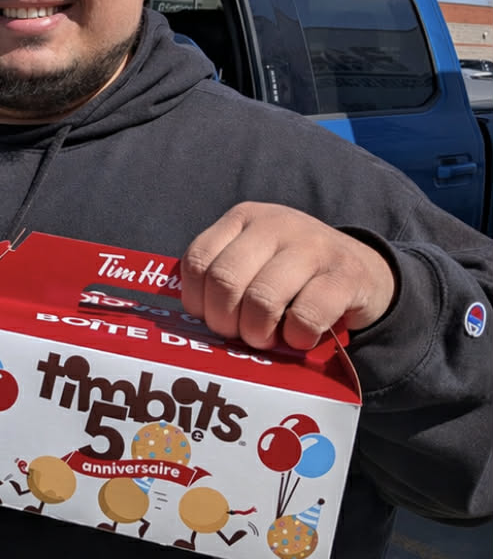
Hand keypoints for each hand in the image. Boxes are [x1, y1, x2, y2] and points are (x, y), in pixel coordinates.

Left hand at [181, 202, 396, 350]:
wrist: (364, 269)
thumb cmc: (293, 273)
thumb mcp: (255, 259)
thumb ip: (224, 275)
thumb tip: (194, 319)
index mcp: (243, 218)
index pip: (198, 260)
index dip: (196, 300)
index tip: (210, 318)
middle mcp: (274, 224)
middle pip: (224, 280)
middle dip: (224, 321)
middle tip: (239, 335)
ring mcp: (312, 246)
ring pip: (262, 299)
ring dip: (257, 332)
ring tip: (266, 340)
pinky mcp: (345, 275)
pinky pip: (306, 315)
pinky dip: (296, 337)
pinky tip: (299, 338)